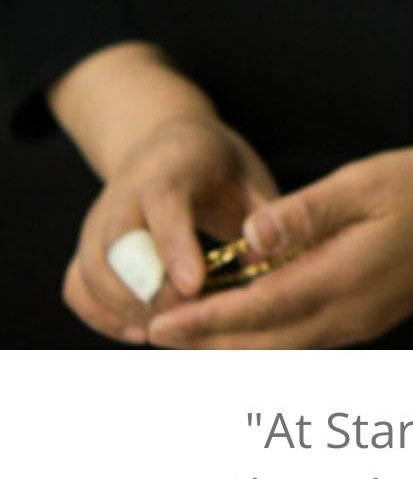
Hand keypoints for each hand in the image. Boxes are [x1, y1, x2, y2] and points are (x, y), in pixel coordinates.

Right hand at [63, 116, 278, 344]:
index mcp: (174, 165)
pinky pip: (77, 285)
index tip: (193, 287)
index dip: (174, 247)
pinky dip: (100, 315)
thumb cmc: (221, 168)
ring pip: (91, 269)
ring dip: (125, 308)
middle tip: (188, 319)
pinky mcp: (89, 245)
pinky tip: (140, 333)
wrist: (166, 144)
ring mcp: (100, 219)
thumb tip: (269, 260)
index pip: (162, 203)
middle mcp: (126, 190)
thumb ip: (265, 214)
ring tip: (169, 331)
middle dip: (149, 289)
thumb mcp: (250, 176)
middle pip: (117, 243)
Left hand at [145, 148, 412, 348]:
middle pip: (264, 344)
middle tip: (152, 332)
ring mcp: (359, 322)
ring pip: (282, 349)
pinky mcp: (364, 320)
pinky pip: (302, 340)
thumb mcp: (367, 183)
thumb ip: (307, 213)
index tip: (161, 324)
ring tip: (185, 332)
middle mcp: (349, 313)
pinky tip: (241, 321)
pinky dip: (263, 337)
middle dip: (206, 343)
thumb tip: (252, 237)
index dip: (206, 320)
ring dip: (232, 345)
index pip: (260, 309)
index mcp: (344, 277)